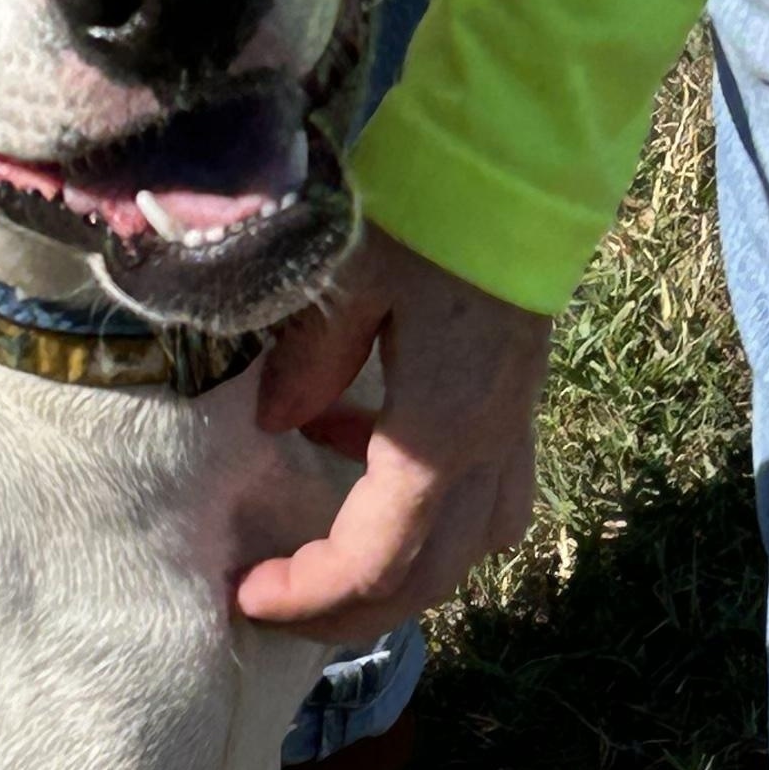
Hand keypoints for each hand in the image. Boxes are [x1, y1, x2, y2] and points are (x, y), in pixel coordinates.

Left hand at [235, 224, 552, 647]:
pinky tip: (354, 448)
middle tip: (273, 605)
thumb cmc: (432, 208)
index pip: (374, 562)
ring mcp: (511, 430)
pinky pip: (483, 497)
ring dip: (395, 573)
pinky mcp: (515, 404)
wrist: (522, 156)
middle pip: (426, 580)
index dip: (308, 597)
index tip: (246, 595)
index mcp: (439, 436)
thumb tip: (274, 422)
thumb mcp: (345, 280)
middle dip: (346, 613)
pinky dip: (422, 510)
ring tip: (319, 555)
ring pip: (466, 549)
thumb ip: (306, 364)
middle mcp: (486, 451)